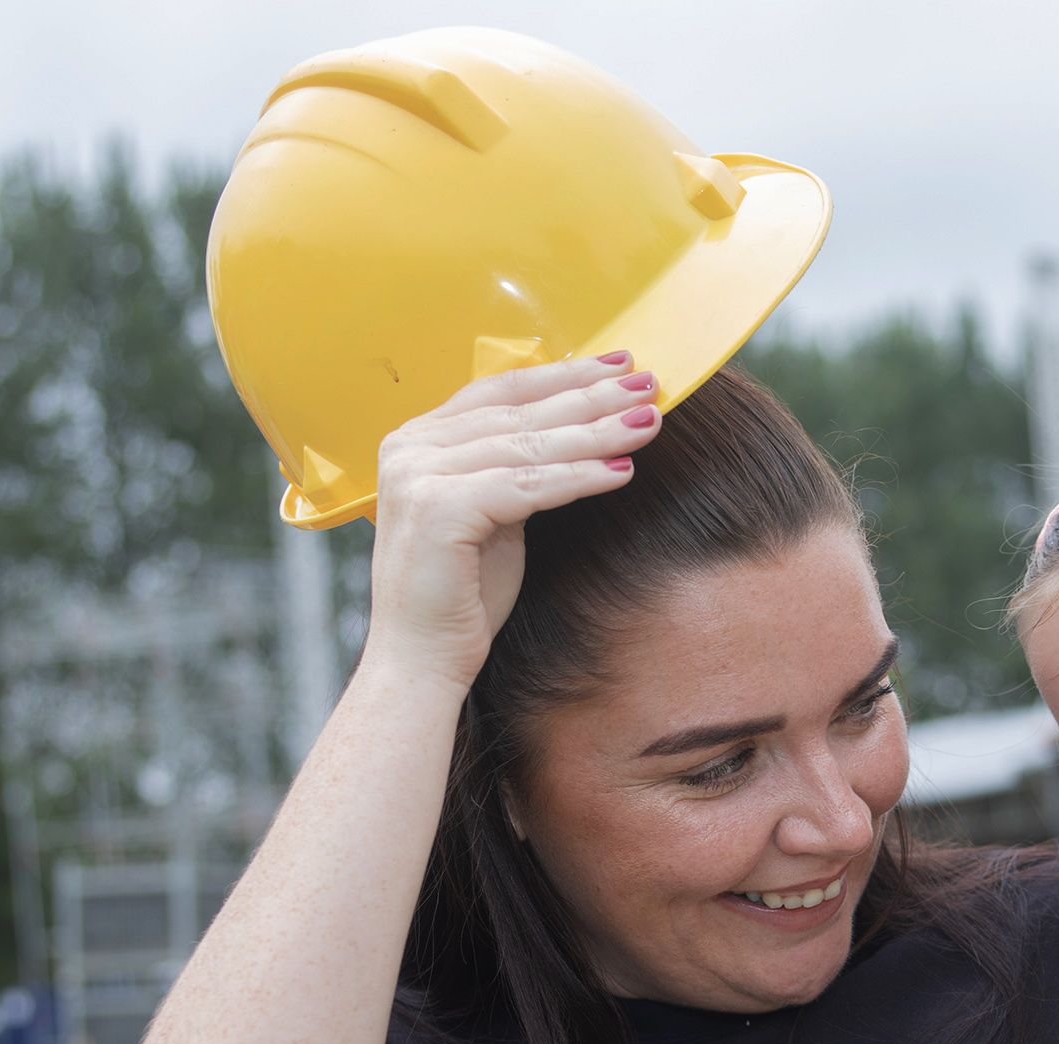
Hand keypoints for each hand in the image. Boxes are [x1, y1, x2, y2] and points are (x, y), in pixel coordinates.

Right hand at [365, 352, 664, 692]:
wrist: (420, 662)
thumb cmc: (461, 596)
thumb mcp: (492, 514)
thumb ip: (515, 468)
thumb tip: (578, 429)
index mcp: (417, 440)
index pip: (500, 391)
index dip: (563, 375)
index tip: (618, 365)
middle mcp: (409, 447)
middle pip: (518, 410)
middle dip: (590, 395)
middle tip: (649, 382)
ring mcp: (418, 475)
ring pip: (527, 444)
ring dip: (595, 431)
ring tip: (648, 422)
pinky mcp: (438, 509)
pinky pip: (526, 486)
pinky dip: (578, 478)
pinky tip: (621, 472)